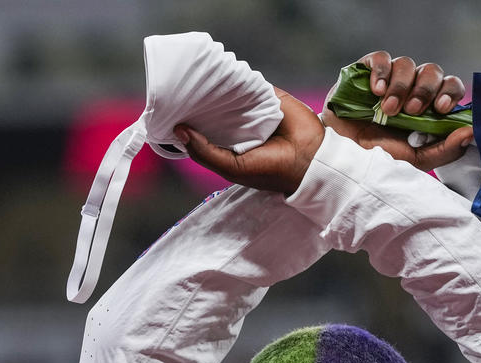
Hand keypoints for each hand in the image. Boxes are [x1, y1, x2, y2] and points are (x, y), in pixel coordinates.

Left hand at [174, 88, 324, 194]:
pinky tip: (219, 75)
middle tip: (178, 91)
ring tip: (194, 80)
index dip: (187, 121)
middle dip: (197, 102)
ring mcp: (253, 110)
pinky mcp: (268, 96)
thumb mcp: (232, 167)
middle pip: (212, 109)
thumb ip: (205, 152)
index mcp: (228, 145)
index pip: (203, 129)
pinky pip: (248, 84)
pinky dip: (236, 79)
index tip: (170, 110)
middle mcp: (239, 126)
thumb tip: (180, 129)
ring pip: (228, 94)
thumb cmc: (270, 170)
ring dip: (215, 88)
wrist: (309, 160)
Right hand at [322, 51, 473, 171]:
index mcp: (427, 107)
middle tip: (412, 111)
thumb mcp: (414, 161)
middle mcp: (410, 89)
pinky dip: (381, 72)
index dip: (449, 92)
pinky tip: (376, 92)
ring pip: (407, 64)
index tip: (441, 109)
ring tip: (388, 110)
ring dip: (400, 87)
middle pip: (431, 71)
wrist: (340, 156)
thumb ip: (444, 150)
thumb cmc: (377, 158)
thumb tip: (471, 133)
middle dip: (424, 90)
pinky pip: (381, 58)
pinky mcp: (366, 70)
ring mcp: (388, 78)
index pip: (449, 87)